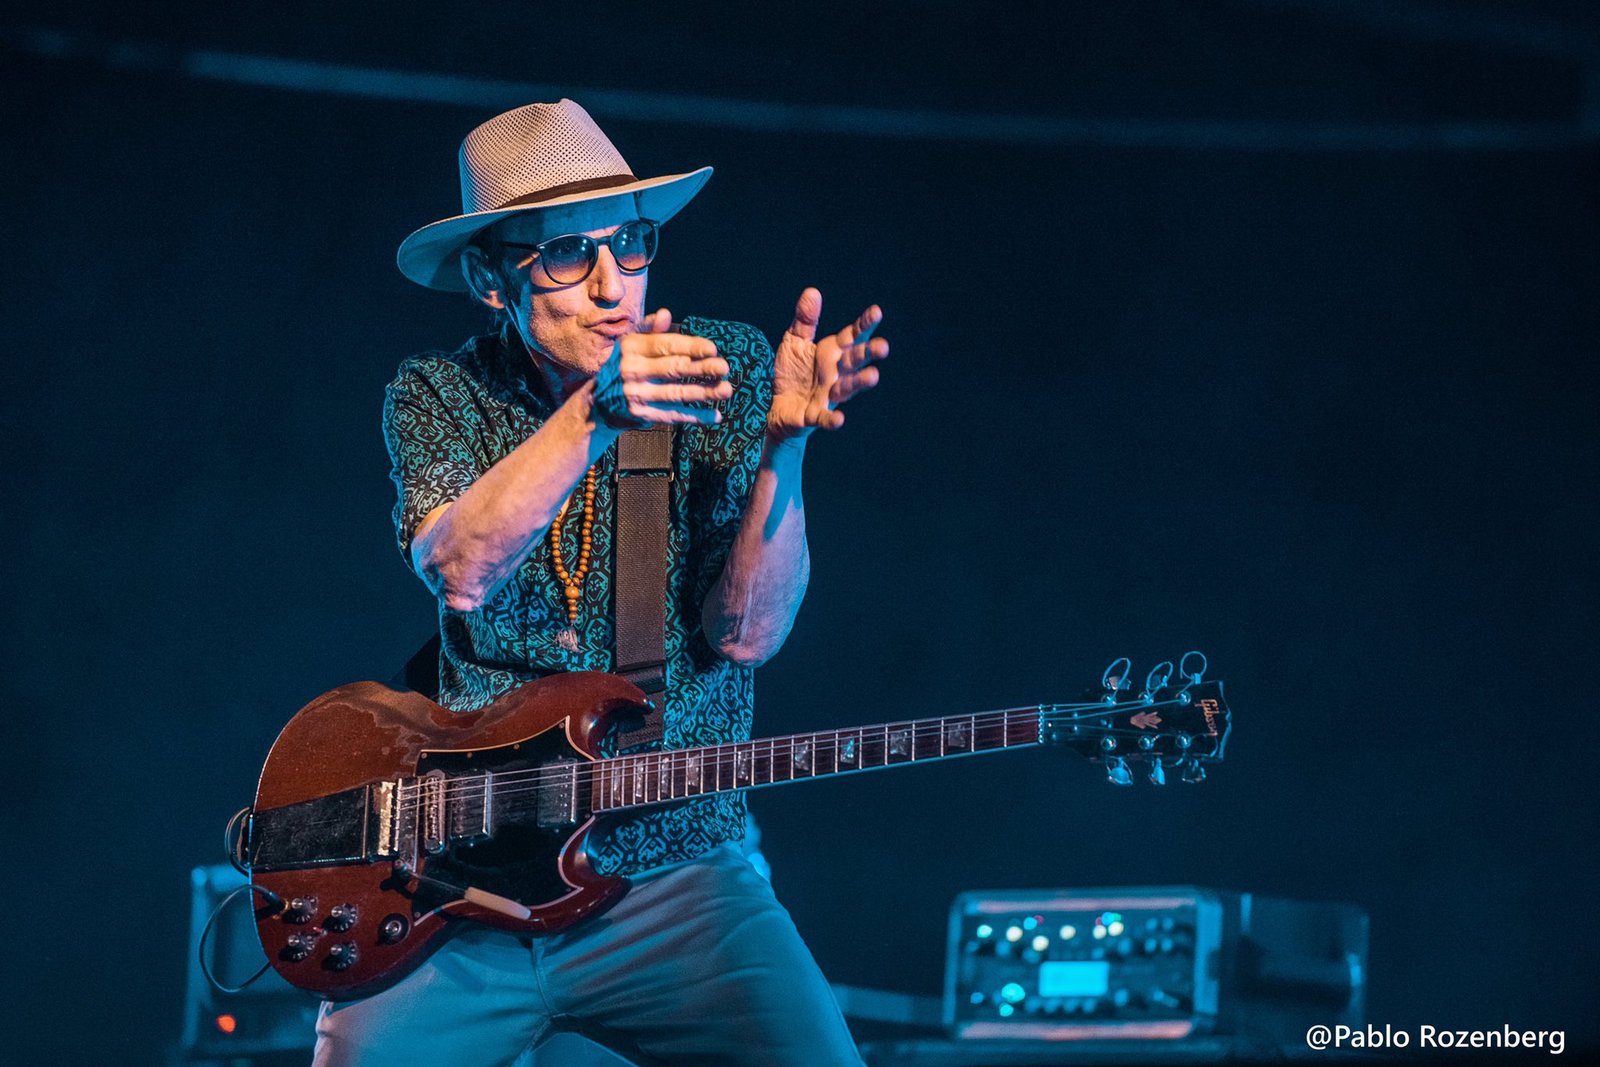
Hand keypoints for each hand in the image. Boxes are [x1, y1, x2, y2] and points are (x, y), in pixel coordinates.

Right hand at [592, 309, 732, 427]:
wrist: (596, 403)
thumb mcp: (630, 345)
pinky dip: (695, 416)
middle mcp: (631, 369)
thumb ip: (649, 330)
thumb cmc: (621, 367)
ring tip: (726, 390)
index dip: (690, 347)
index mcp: (630, 347)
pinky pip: (673, 415)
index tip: (712, 349)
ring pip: (676, 393)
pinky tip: (715, 416)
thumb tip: (666, 314)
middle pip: (673, 368)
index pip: (665, 345)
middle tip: (725, 367)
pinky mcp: (640, 415)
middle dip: (701, 368)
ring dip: (704, 393)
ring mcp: (635, 394)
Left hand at [768, 288, 887, 440]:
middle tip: (884, 347)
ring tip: (873, 376)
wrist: (776, 406)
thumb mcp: (795, 342)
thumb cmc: (793, 373)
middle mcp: (835, 374)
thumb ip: (805, 320)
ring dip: (860, 383)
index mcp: (832, 353)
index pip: (852, 337)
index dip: (864, 325)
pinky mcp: (814, 415)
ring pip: (847, 388)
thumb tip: (812, 292)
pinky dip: (832, 419)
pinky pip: (824, 417)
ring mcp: (827, 395)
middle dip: (868, 354)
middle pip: (855, 362)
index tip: (877, 312)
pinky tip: (840, 418)